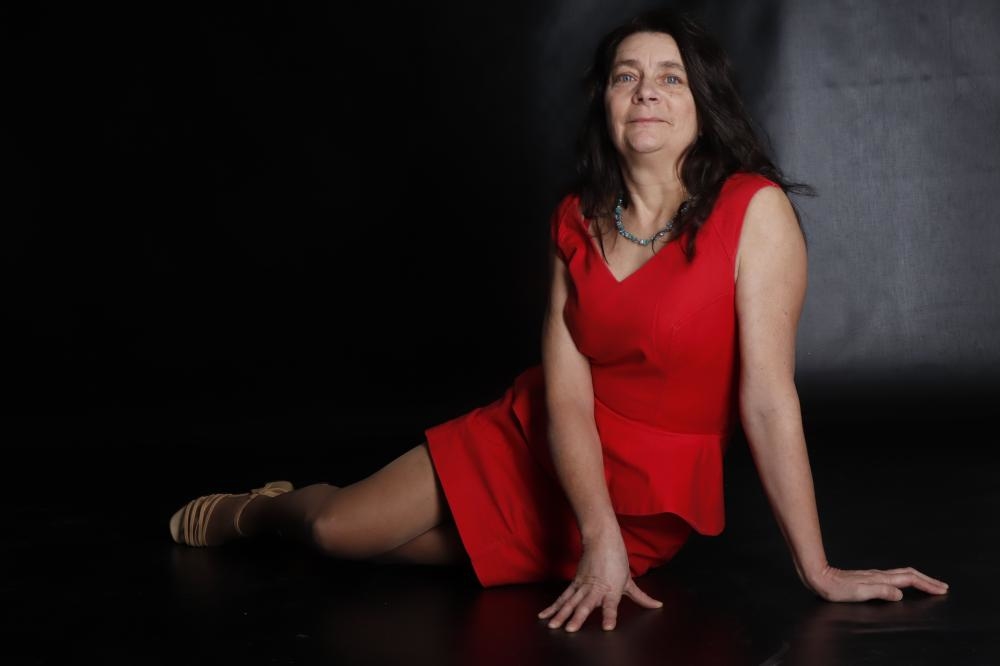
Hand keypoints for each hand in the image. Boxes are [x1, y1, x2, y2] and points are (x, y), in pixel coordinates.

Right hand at [537, 532, 662, 631]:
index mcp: (612, 589)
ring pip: (571, 602)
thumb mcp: (630, 580)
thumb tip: (658, 605)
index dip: (609, 616)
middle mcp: (596, 589)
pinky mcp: (574, 583)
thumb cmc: (617, 560)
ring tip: (554, 626)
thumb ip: (642, 597)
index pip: (611, 605)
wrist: (602, 539)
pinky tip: (544, 616)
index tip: (607, 627)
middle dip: (578, 617)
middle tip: (571, 629)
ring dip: (562, 614)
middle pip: (586, 605)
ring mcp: (583, 585)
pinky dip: (553, 606)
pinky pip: (563, 597)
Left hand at [808, 564, 948, 601]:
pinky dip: (907, 579)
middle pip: (909, 574)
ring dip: (919, 579)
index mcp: (880, 579)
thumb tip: (900, 594)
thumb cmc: (836, 588)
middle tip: (942, 587)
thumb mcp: (859, 592)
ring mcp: (874, 575)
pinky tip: (904, 583)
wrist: (820, 577)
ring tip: (929, 584)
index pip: (909, 579)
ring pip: (902, 574)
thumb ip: (880, 591)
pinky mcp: (868, 578)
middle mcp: (879, 575)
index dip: (926, 584)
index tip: (941, 590)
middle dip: (927, 581)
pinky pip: (894, 577)